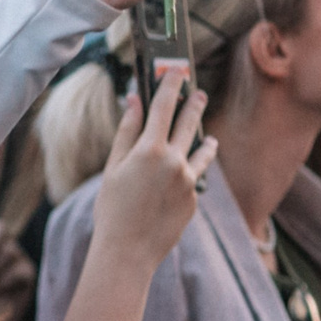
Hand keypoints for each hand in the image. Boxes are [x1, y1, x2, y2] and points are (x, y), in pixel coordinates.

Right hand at [93, 70, 217, 261]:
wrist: (129, 250)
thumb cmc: (112, 208)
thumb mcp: (113, 167)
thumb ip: (127, 132)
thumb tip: (134, 102)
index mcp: (149, 149)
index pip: (163, 106)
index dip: (170, 84)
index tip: (176, 70)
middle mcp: (174, 160)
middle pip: (188, 122)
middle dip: (193, 104)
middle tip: (198, 91)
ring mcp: (188, 180)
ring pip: (201, 150)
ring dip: (203, 138)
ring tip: (208, 134)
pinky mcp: (194, 198)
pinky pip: (194, 177)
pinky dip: (190, 172)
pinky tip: (184, 177)